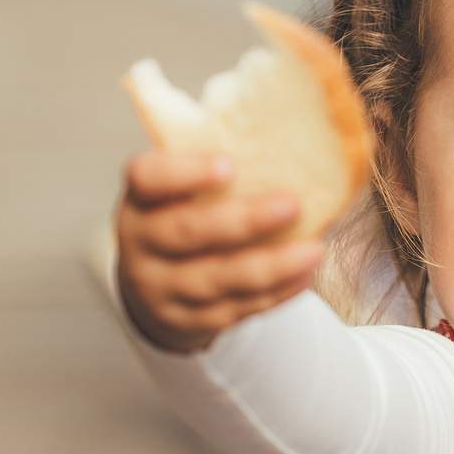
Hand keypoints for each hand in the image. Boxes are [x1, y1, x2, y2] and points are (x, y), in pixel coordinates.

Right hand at [114, 150, 326, 352]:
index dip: (184, 172)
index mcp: (138, 200)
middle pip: (188, 232)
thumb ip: (216, 168)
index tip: (230, 164)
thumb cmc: (183, 219)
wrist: (155, 287)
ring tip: (315, 250)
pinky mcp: (189, 322)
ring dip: (272, 265)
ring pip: (219, 279)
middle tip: (293, 205)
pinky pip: (237, 308)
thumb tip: (292, 132)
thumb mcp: (182, 192)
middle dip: (245, 221)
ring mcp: (161, 289)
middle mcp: (140, 245)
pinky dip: (277, 292)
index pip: (146, 179)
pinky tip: (305, 275)